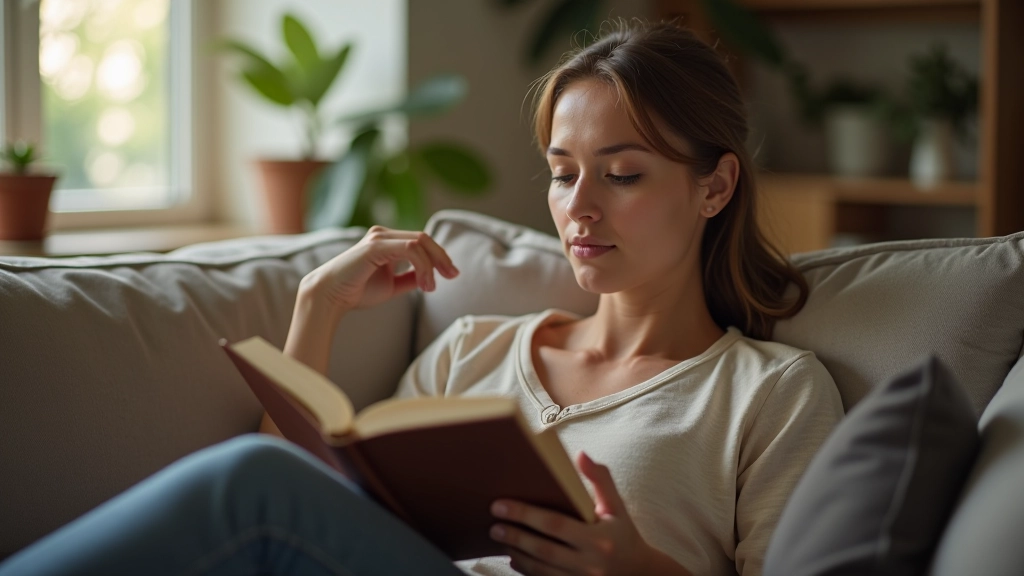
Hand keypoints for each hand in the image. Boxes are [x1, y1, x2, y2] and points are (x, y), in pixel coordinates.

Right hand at [300, 225, 458, 314]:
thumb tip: (429, 277)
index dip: (440, 256)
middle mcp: (383, 234)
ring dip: (432, 265)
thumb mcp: (392, 285)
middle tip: (453, 275)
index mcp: (387, 240)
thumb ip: (410, 278)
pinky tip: (424, 284)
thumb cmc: (356, 291)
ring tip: (431, 288)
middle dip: (442, 257)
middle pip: (424, 238)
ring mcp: (379, 237)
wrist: (330, 296)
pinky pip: (410, 250)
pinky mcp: (375, 245)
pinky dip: (422, 266)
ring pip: (419, 242)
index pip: (421, 241)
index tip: (452, 274)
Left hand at [489, 451, 660, 574]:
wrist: (638, 573)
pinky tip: (513, 558)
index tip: (501, 505)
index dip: (525, 515)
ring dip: (517, 554)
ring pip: (540, 569)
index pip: (555, 525)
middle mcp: (589, 564)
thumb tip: (580, 455)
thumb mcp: (616, 506)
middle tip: (493, 525)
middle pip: (543, 549)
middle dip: (515, 536)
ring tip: (499, 538)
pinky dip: (526, 570)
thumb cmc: (623, 534)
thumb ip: (600, 479)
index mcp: (599, 540)